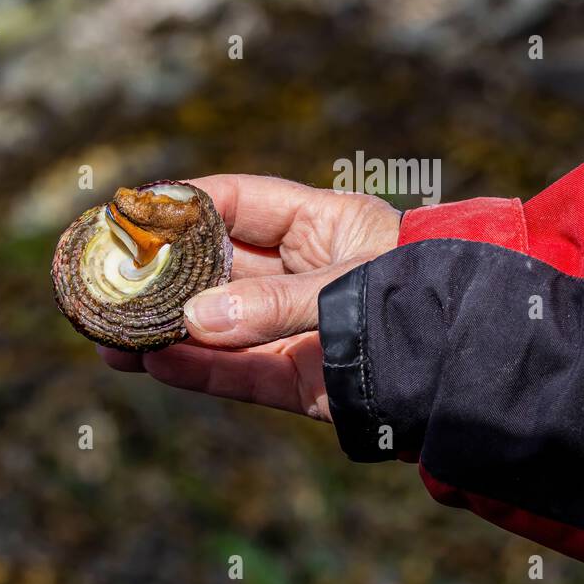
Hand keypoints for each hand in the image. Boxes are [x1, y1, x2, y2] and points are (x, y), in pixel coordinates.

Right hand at [98, 175, 400, 420]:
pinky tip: (149, 365)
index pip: (239, 202)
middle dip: (160, 274)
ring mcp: (301, 327)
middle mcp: (305, 272)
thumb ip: (274, 304)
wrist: (481, 368)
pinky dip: (196, 372)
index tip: (130, 212)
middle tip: (102, 280)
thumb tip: (190, 322)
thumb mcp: (349, 286)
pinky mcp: (303, 381)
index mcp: (324, 224)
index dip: (184, 205)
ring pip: (217, 325)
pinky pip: (237, 374)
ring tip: (105, 334)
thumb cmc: (427, 299)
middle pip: (216, 267)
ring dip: (164, 330)